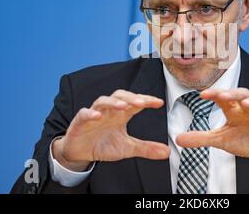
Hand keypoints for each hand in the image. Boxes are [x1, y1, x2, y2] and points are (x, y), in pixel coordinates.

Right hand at [53, 90, 169, 170]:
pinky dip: (90, 113)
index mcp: (121, 114)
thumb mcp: (127, 148)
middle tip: (142, 103)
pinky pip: (84, 113)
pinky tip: (97, 115)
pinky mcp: (80, 121)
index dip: (147, 100)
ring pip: (103, 101)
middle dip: (131, 97)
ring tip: (123, 106)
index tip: (159, 102)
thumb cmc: (103, 144)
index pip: (135, 103)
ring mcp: (94, 114)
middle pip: (120, 96)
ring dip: (113, 102)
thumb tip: (167, 152)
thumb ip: (146, 148)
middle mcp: (109, 111)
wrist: (80, 152)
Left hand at [176, 88, 248, 163]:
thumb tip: (178, 138)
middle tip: (223, 95)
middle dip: (233, 93)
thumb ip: (200, 138)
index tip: (202, 95)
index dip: (214, 94)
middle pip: (242, 94)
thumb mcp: (220, 140)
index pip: (223, 97)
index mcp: (234, 110)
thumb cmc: (244, 140)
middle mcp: (248, 108)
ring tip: (246, 104)